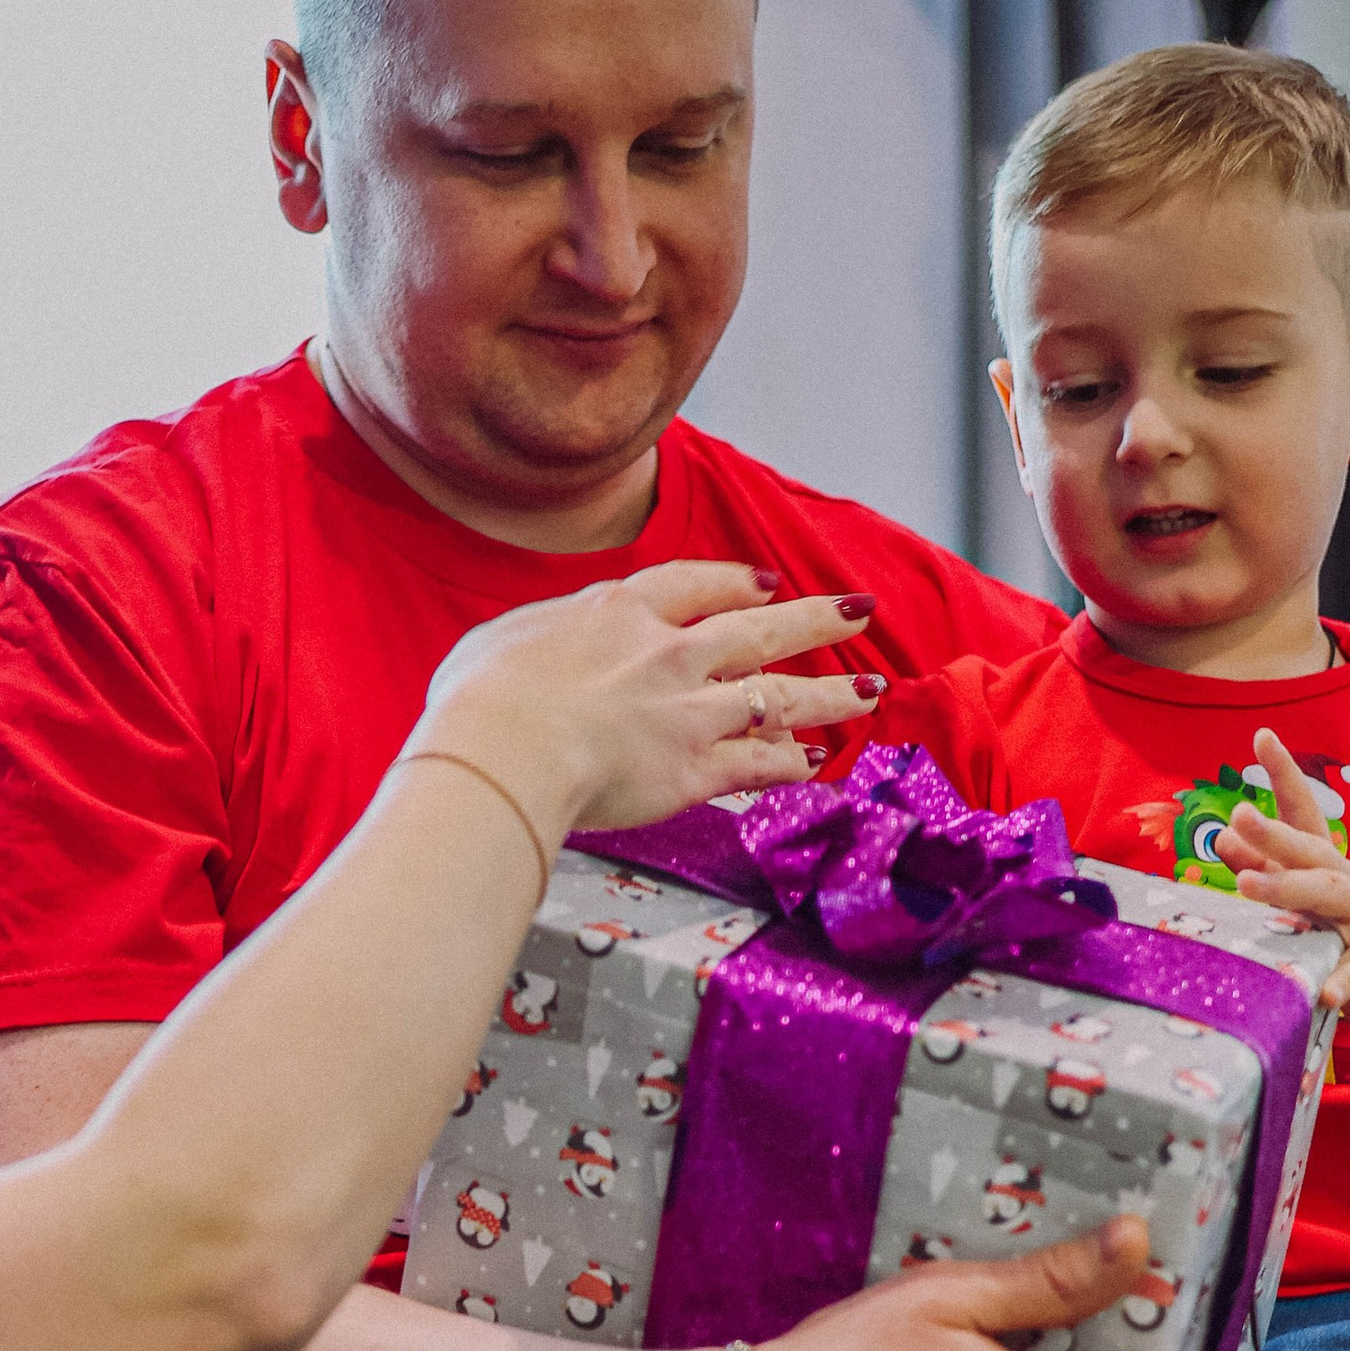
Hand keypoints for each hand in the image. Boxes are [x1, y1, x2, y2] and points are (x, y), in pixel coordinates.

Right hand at [421, 561, 879, 846]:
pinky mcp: (695, 769)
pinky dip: (789, 763)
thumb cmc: (480, 702)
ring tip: (869, 690)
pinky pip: (758, 763)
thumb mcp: (497, 642)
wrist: (505, 750)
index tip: (763, 581)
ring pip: (778, 695)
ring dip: (829, 693)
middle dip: (815, 619)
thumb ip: (535, 640)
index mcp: (617, 612)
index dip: (734, 583)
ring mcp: (689, 710)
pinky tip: (814, 762)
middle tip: (857, 612)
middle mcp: (667, 653)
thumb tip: (527, 652)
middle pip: (759, 627)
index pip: (692, 585)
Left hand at [1214, 727, 1349, 1023]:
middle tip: (1238, 817)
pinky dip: (1343, 980)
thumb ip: (1266, 868)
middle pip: (1310, 850)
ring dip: (1290, 889)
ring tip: (1248, 886)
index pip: (1302, 811)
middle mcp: (1348, 879)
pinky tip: (1324, 993)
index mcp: (1325, 862)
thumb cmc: (1343, 934)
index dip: (1284, 774)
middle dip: (1273, 833)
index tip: (1261, 735)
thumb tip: (1223, 837)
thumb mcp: (1304, 898)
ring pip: (1331, 898)